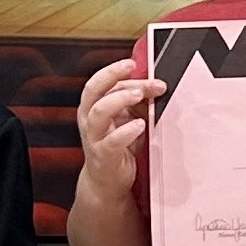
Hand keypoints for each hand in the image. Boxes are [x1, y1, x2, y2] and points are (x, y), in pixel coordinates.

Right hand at [75, 59, 163, 197]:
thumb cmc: (117, 147)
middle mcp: (90, 119)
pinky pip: (112, 142)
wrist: (106, 181)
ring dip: (119, 99)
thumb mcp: (128, 119)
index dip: (118, 71)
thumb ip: (137, 103)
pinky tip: (140, 126)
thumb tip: (156, 86)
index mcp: (94, 106)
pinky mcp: (103, 155)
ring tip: (138, 95)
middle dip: (111, 75)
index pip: (104, 82)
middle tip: (131, 68)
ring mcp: (95, 137)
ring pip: (99, 112)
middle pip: (93, 90)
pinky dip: (126, 131)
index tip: (135, 64)